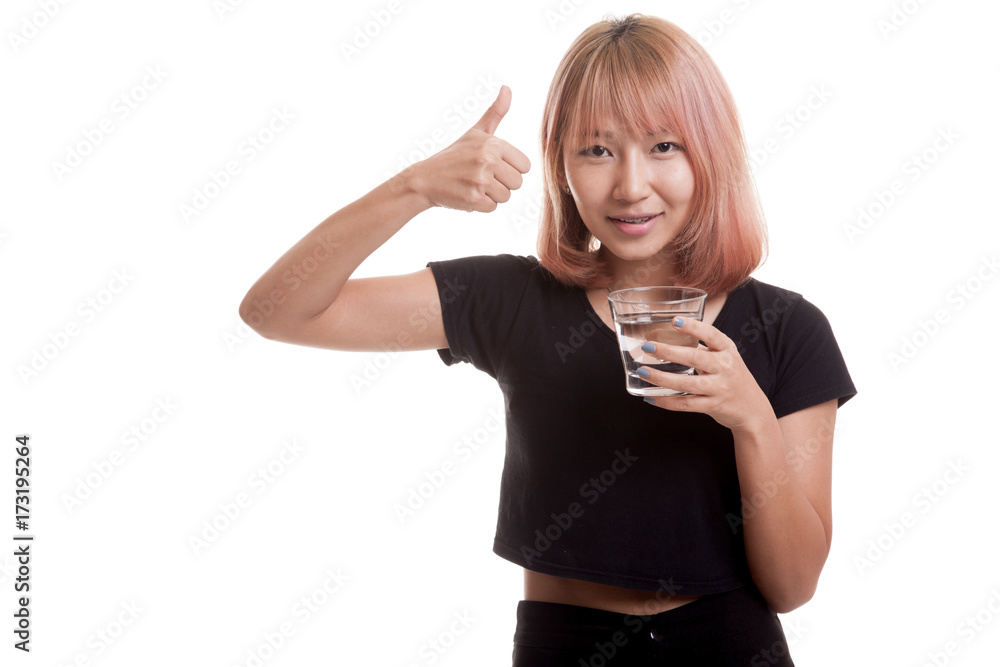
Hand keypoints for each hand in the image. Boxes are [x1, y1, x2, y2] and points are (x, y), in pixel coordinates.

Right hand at [407, 85, 530, 212]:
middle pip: (517, 183)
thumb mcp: (475, 132)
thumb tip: (507, 88)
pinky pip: (493, 208)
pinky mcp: (473, 199)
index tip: (494, 166)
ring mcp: (480, 180)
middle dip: (502, 184)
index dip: (511, 169)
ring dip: (492, 195)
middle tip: (482, 177)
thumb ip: (495, 113)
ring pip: (506, 197)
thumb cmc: (455, 155)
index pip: (525, 165)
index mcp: (492, 143)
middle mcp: (487, 160)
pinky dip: (481, 205)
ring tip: (473, 185)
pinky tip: (467, 194)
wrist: (425, 178)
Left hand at [638, 316, 772, 433]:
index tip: (675, 321)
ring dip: (661, 378)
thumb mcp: (725, 357)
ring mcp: (719, 388)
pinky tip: (650, 396)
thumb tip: (668, 336)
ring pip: (686, 383)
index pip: (711, 335)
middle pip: (695, 358)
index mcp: (727, 350)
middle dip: (668, 351)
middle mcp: (724, 368)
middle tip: (647, 346)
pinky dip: (666, 401)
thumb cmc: (732, 377)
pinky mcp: (712, 406)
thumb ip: (703, 347)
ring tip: (643, 371)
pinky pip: (685, 404)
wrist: (752, 408)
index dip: (693, 327)